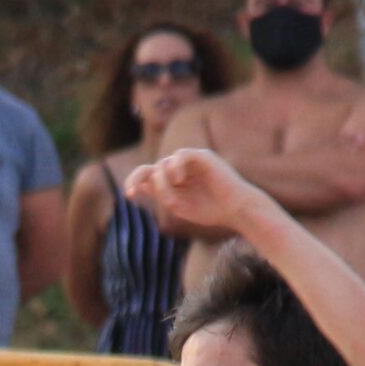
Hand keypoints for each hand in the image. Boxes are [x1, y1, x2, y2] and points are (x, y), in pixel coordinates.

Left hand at [127, 148, 264, 237]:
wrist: (236, 211)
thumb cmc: (210, 210)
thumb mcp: (178, 205)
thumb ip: (161, 193)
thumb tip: (142, 183)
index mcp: (174, 180)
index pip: (149, 174)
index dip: (135, 180)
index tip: (129, 194)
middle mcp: (180, 169)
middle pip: (153, 167)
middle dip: (143, 180)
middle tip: (138, 193)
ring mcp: (191, 162)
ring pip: (164, 163)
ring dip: (163, 181)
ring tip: (172, 197)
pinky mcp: (203, 157)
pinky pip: (181, 155)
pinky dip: (175, 166)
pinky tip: (178, 179)